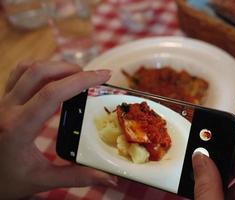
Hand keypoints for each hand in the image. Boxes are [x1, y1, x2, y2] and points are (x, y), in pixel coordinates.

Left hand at [0, 61, 117, 198]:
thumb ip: (77, 177)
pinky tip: (53, 77)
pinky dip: (39, 68)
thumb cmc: (8, 181)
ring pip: (27, 68)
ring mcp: (1, 102)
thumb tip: (109, 177)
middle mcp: (6, 109)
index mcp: (18, 128)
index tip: (103, 76)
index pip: (52, 94)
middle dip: (70, 69)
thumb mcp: (42, 181)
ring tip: (75, 75)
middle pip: (39, 72)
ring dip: (55, 66)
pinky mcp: (1, 100)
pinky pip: (18, 73)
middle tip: (92, 77)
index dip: (80, 81)